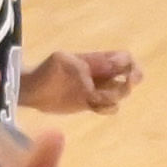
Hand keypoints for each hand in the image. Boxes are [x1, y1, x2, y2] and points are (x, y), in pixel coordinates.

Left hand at [18, 48, 137, 113]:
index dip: (128, 64)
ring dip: (117, 96)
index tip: (120, 70)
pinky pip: (109, 108)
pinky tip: (93, 106)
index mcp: (97, 60)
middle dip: (133, 79)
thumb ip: (81, 65)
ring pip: (121, 93)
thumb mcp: (62, 61)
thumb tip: (97, 78)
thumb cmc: (47, 69)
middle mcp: (102, 75)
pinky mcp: (90, 104)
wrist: (33, 88)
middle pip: (130, 75)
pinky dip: (107, 108)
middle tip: (126, 84)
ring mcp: (98, 90)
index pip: (125, 58)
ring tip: (99, 97)